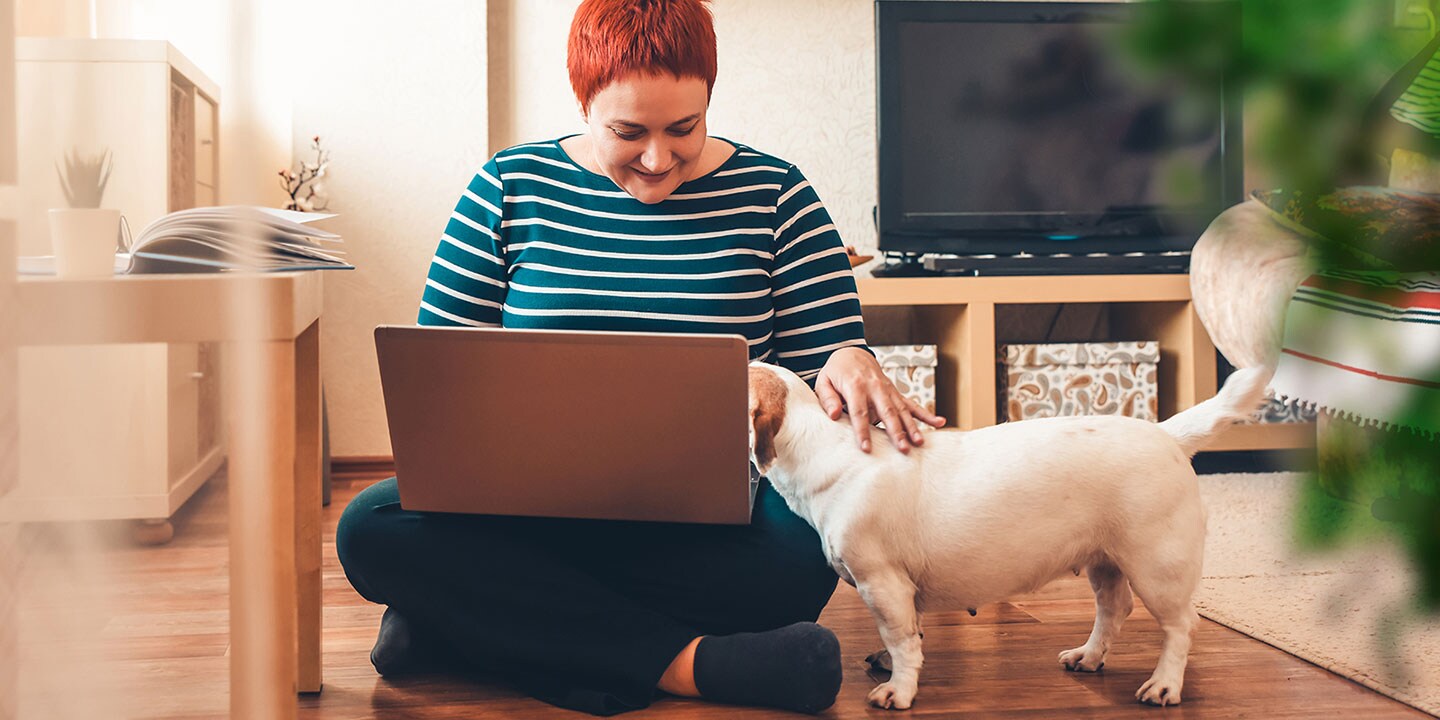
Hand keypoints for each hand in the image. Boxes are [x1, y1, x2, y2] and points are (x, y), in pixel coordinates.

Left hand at [813, 347, 946, 452]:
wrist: (852, 353)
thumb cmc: (836, 372)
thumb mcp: (824, 382)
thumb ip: (828, 399)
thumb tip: (835, 415)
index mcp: (856, 386)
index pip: (860, 412)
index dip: (863, 431)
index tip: (867, 448)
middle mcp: (875, 387)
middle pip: (887, 412)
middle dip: (895, 431)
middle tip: (902, 448)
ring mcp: (888, 390)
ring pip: (902, 410)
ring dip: (912, 426)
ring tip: (919, 442)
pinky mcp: (895, 393)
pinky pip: (912, 404)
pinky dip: (926, 414)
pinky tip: (940, 423)